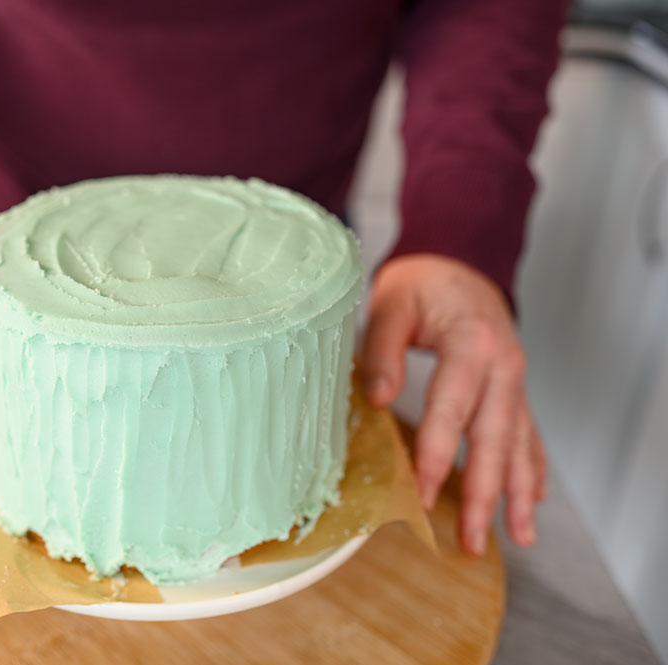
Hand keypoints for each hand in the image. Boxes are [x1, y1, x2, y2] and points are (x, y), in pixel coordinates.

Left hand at [361, 254, 544, 554]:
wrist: (457, 261)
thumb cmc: (420, 283)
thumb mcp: (391, 304)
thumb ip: (382, 350)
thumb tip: (376, 398)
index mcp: (473, 343)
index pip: (453, 409)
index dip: (438, 454)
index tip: (423, 494)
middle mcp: (505, 365)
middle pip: (495, 438)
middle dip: (483, 492)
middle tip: (469, 538)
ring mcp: (515, 378)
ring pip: (520, 443)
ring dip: (518, 492)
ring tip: (519, 536)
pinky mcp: (513, 387)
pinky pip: (528, 432)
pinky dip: (532, 467)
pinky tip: (533, 497)